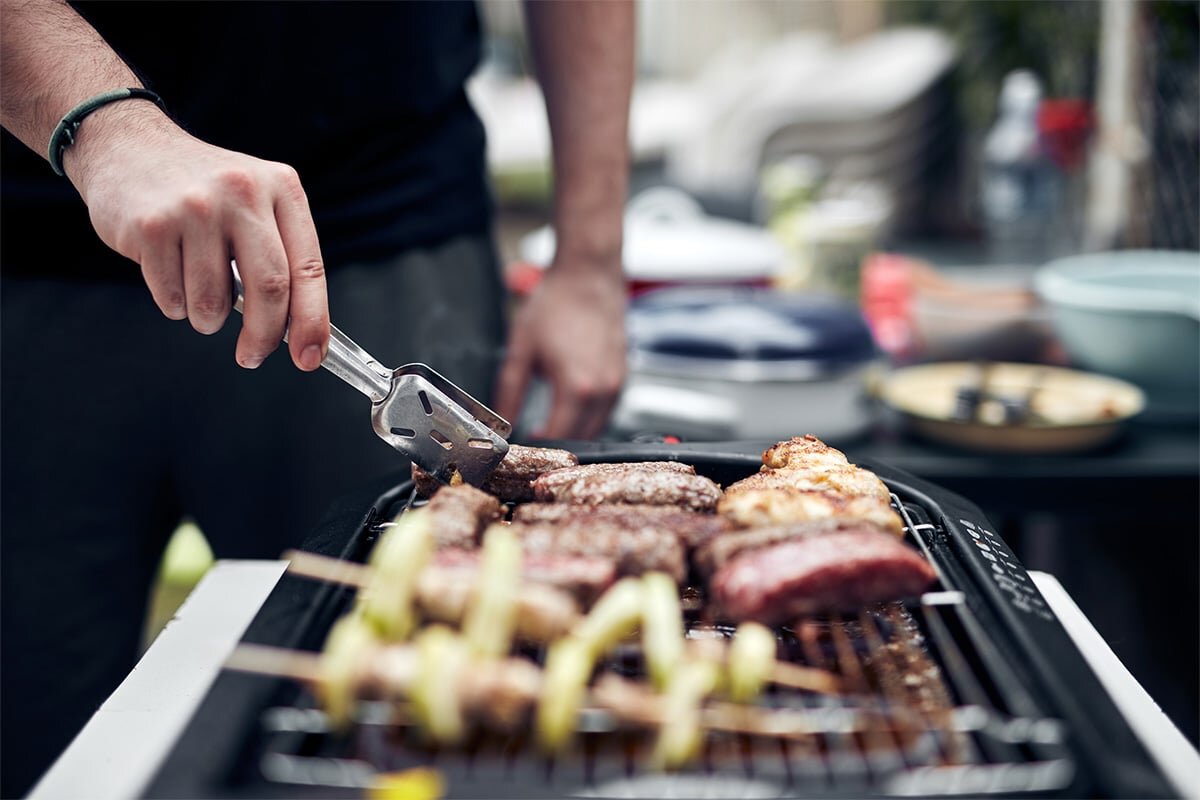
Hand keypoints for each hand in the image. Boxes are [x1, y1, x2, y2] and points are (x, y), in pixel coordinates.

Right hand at [67, 105, 328, 370]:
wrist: (127, 146)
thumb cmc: (201, 190)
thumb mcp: (255, 202)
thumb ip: (280, 254)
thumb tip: (300, 330)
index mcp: (281, 189)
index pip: (309, 268)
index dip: (312, 321)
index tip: (309, 357)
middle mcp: (242, 192)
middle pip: (270, 289)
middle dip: (263, 336)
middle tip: (251, 356)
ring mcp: (196, 207)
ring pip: (213, 303)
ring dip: (207, 318)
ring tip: (198, 290)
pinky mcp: (152, 225)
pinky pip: (172, 298)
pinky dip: (174, 303)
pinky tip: (167, 270)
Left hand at [495, 260, 625, 439]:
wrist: (589, 275)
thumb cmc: (558, 303)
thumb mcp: (522, 349)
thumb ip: (510, 392)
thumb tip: (502, 421)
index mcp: (576, 388)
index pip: (556, 437)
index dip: (536, 445)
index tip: (522, 444)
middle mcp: (603, 390)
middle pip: (579, 438)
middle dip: (555, 441)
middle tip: (533, 436)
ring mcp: (617, 384)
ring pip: (596, 427)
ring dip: (575, 431)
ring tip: (550, 424)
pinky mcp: (624, 376)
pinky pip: (607, 410)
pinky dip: (589, 416)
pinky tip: (570, 406)